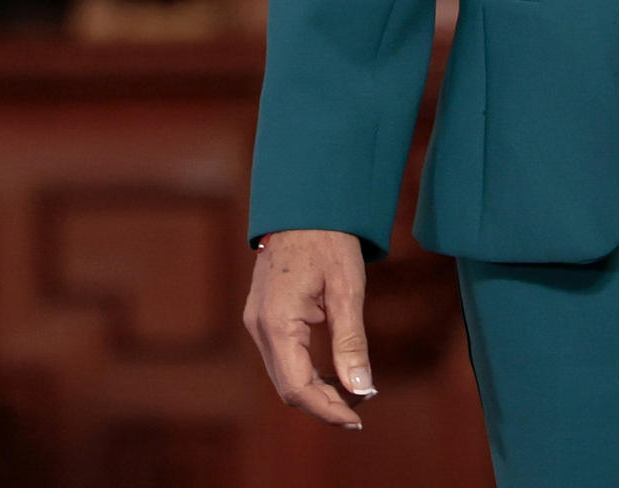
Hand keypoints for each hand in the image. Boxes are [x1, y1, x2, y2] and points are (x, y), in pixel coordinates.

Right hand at [243, 229, 375, 427]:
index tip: (358, 417)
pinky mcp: (262, 315)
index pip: (297, 386)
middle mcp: (258, 326)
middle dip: (323, 403)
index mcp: (276, 321)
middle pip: (287, 386)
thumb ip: (351, 341)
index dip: (328, 409)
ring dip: (315, 390)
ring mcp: (256, 320)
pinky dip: (305, 371)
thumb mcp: (347, 288)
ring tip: (351, 393)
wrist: (305, 202)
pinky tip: (332, 372)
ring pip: (283, 374)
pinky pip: (281, 357)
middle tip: (360, 408)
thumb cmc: (328, 239)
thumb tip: (362, 389)